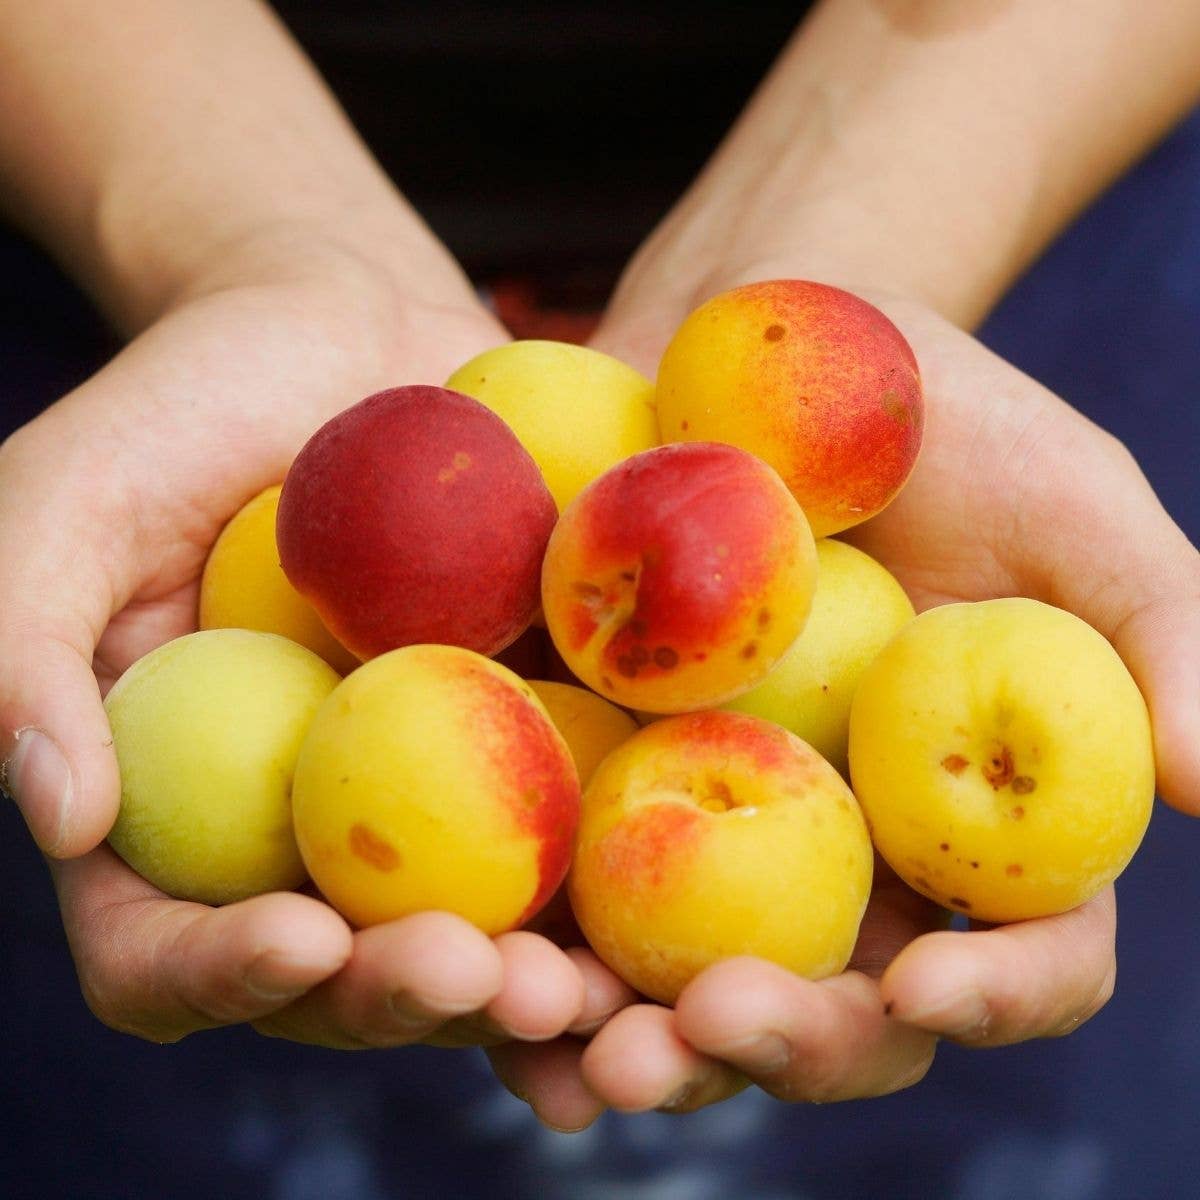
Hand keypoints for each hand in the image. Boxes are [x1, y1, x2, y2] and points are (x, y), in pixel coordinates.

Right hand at [0, 241, 596, 1051]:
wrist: (341, 328)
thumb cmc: (182, 408)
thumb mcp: (63, 505)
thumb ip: (25, 655)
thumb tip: (64, 817)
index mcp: (167, 811)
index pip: (162, 947)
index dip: (220, 974)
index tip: (303, 942)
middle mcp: (298, 832)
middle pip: (341, 974)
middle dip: (408, 997)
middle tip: (488, 981)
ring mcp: (420, 797)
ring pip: (470, 930)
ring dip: (529, 980)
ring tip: (587, 987)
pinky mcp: (524, 741)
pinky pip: (568, 830)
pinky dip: (608, 884)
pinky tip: (658, 904)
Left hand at [489, 280, 1199, 1119]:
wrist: (760, 345)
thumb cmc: (943, 422)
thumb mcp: (1073, 509)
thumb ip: (1165, 636)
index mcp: (981, 821)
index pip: (1027, 952)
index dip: (998, 993)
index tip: (930, 983)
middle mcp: (852, 853)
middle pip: (841, 1008)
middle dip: (787, 1045)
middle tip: (709, 1030)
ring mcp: (718, 827)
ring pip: (691, 979)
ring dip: (638, 1036)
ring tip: (579, 1045)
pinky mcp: (599, 780)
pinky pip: (569, 889)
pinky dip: (536, 948)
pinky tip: (488, 971)